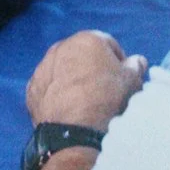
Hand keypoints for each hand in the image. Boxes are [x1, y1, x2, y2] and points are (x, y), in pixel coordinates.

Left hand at [26, 31, 147, 132]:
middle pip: (82, 55)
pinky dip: (57, 94)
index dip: (117, 60)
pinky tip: (68, 109)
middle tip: (103, 90)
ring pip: (62, 70)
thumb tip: (137, 60)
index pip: (107, 44)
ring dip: (72, 80)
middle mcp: (61, 47)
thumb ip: (135, 66)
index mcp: (87, 39)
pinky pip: (48, 87)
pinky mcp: (32, 87)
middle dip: (92, 68)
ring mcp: (43, 66)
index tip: (121, 77)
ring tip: (84, 102)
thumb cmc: (107, 99)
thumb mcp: (131, 81)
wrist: (74, 130)